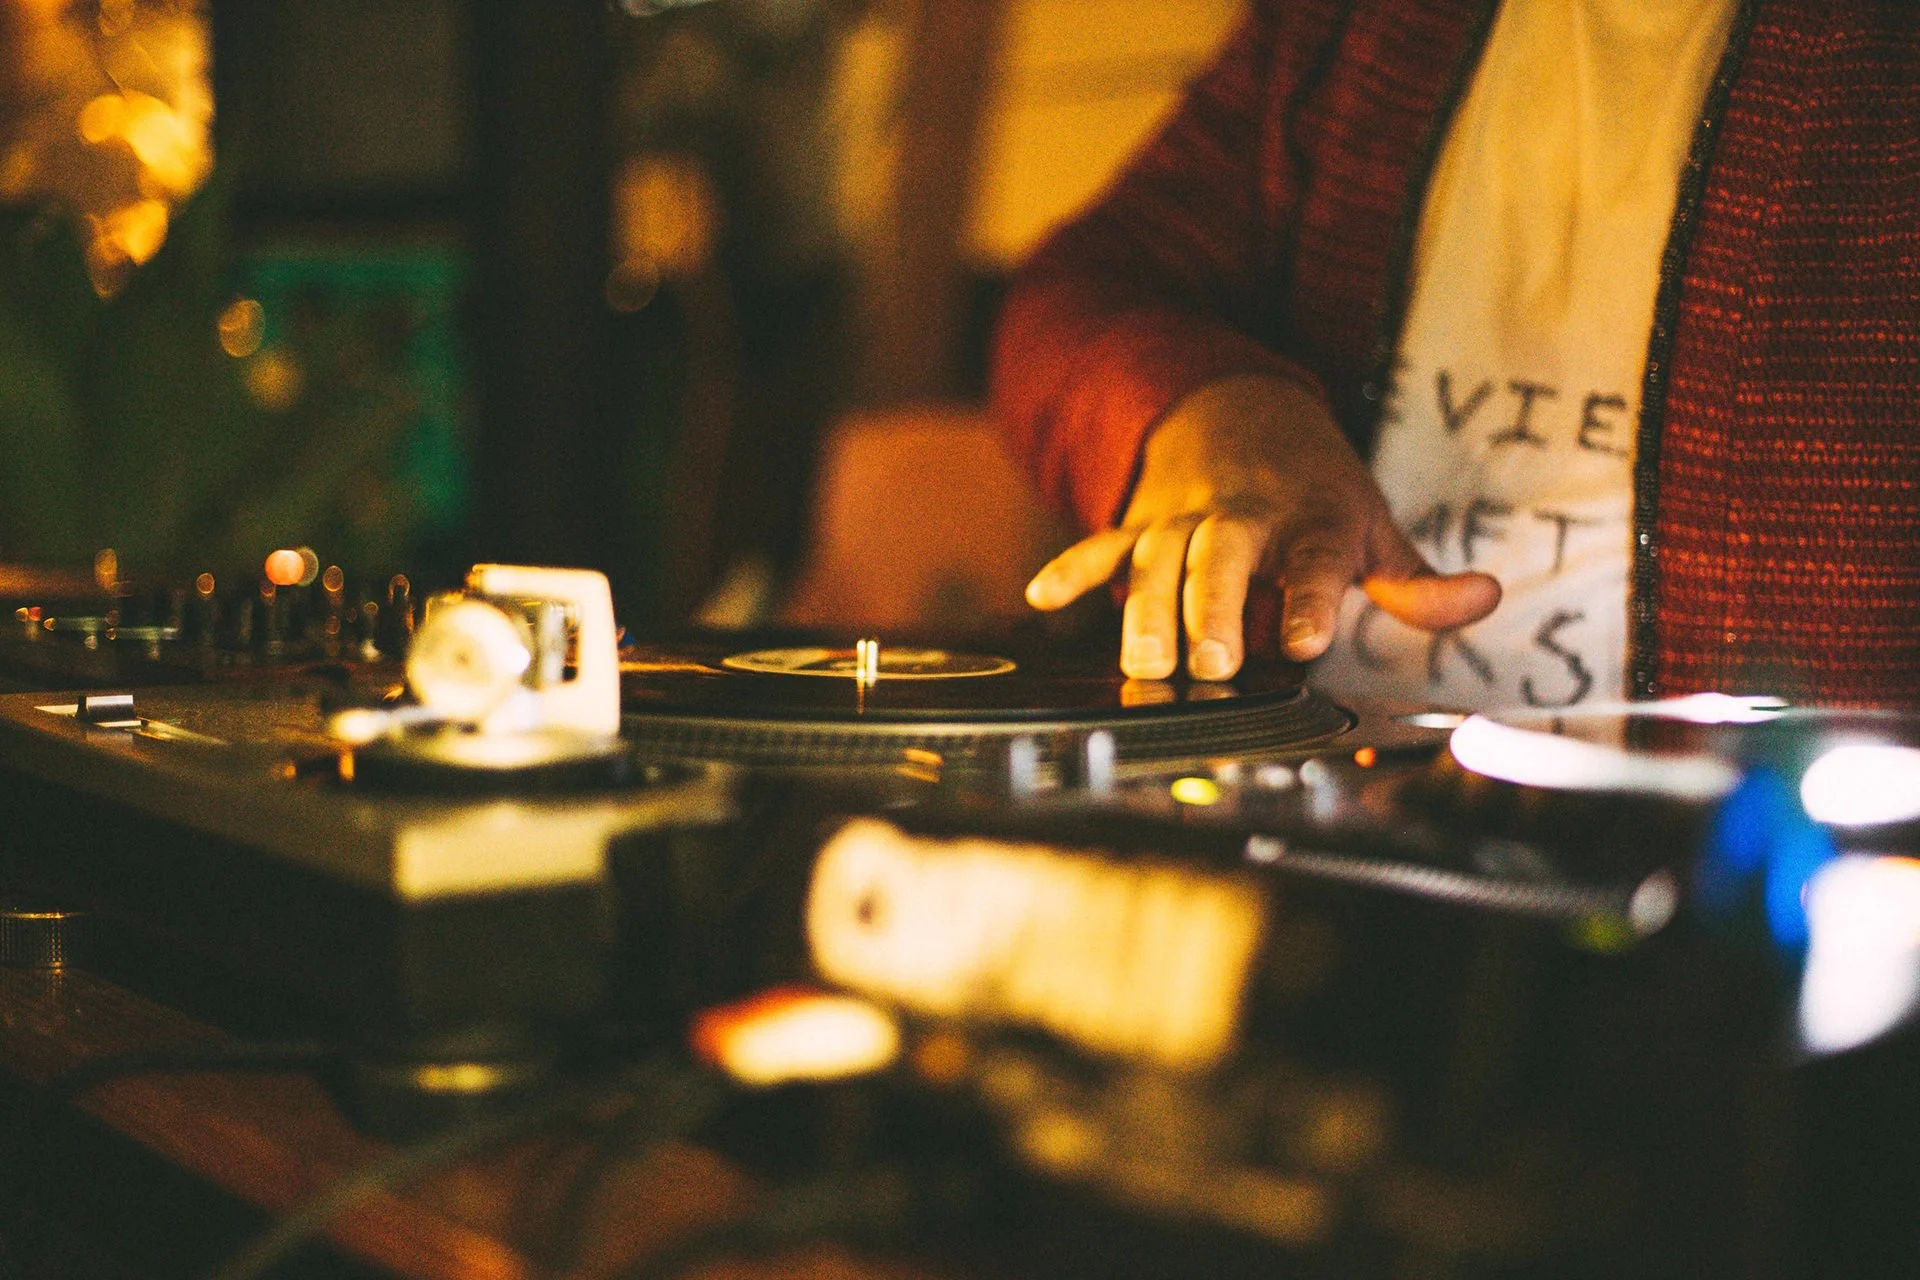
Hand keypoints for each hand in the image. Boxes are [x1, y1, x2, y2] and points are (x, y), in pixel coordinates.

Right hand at [1024, 374, 1500, 679]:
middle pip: (1224, 555)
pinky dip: (1072, 568)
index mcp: (1311, 520)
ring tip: (1143, 663)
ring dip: (1146, 608)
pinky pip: (1104, 543)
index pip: (1316, 560)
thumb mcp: (1373, 525)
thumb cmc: (1314, 490)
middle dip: (1213, 605)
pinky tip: (1044, 598)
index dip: (1311, 599)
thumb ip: (1416, 581)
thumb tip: (1484, 599)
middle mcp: (1244, 517)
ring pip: (1159, 558)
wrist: (1239, 408)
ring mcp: (1185, 518)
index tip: (1306, 641)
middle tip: (1210, 660)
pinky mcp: (1141, 523)